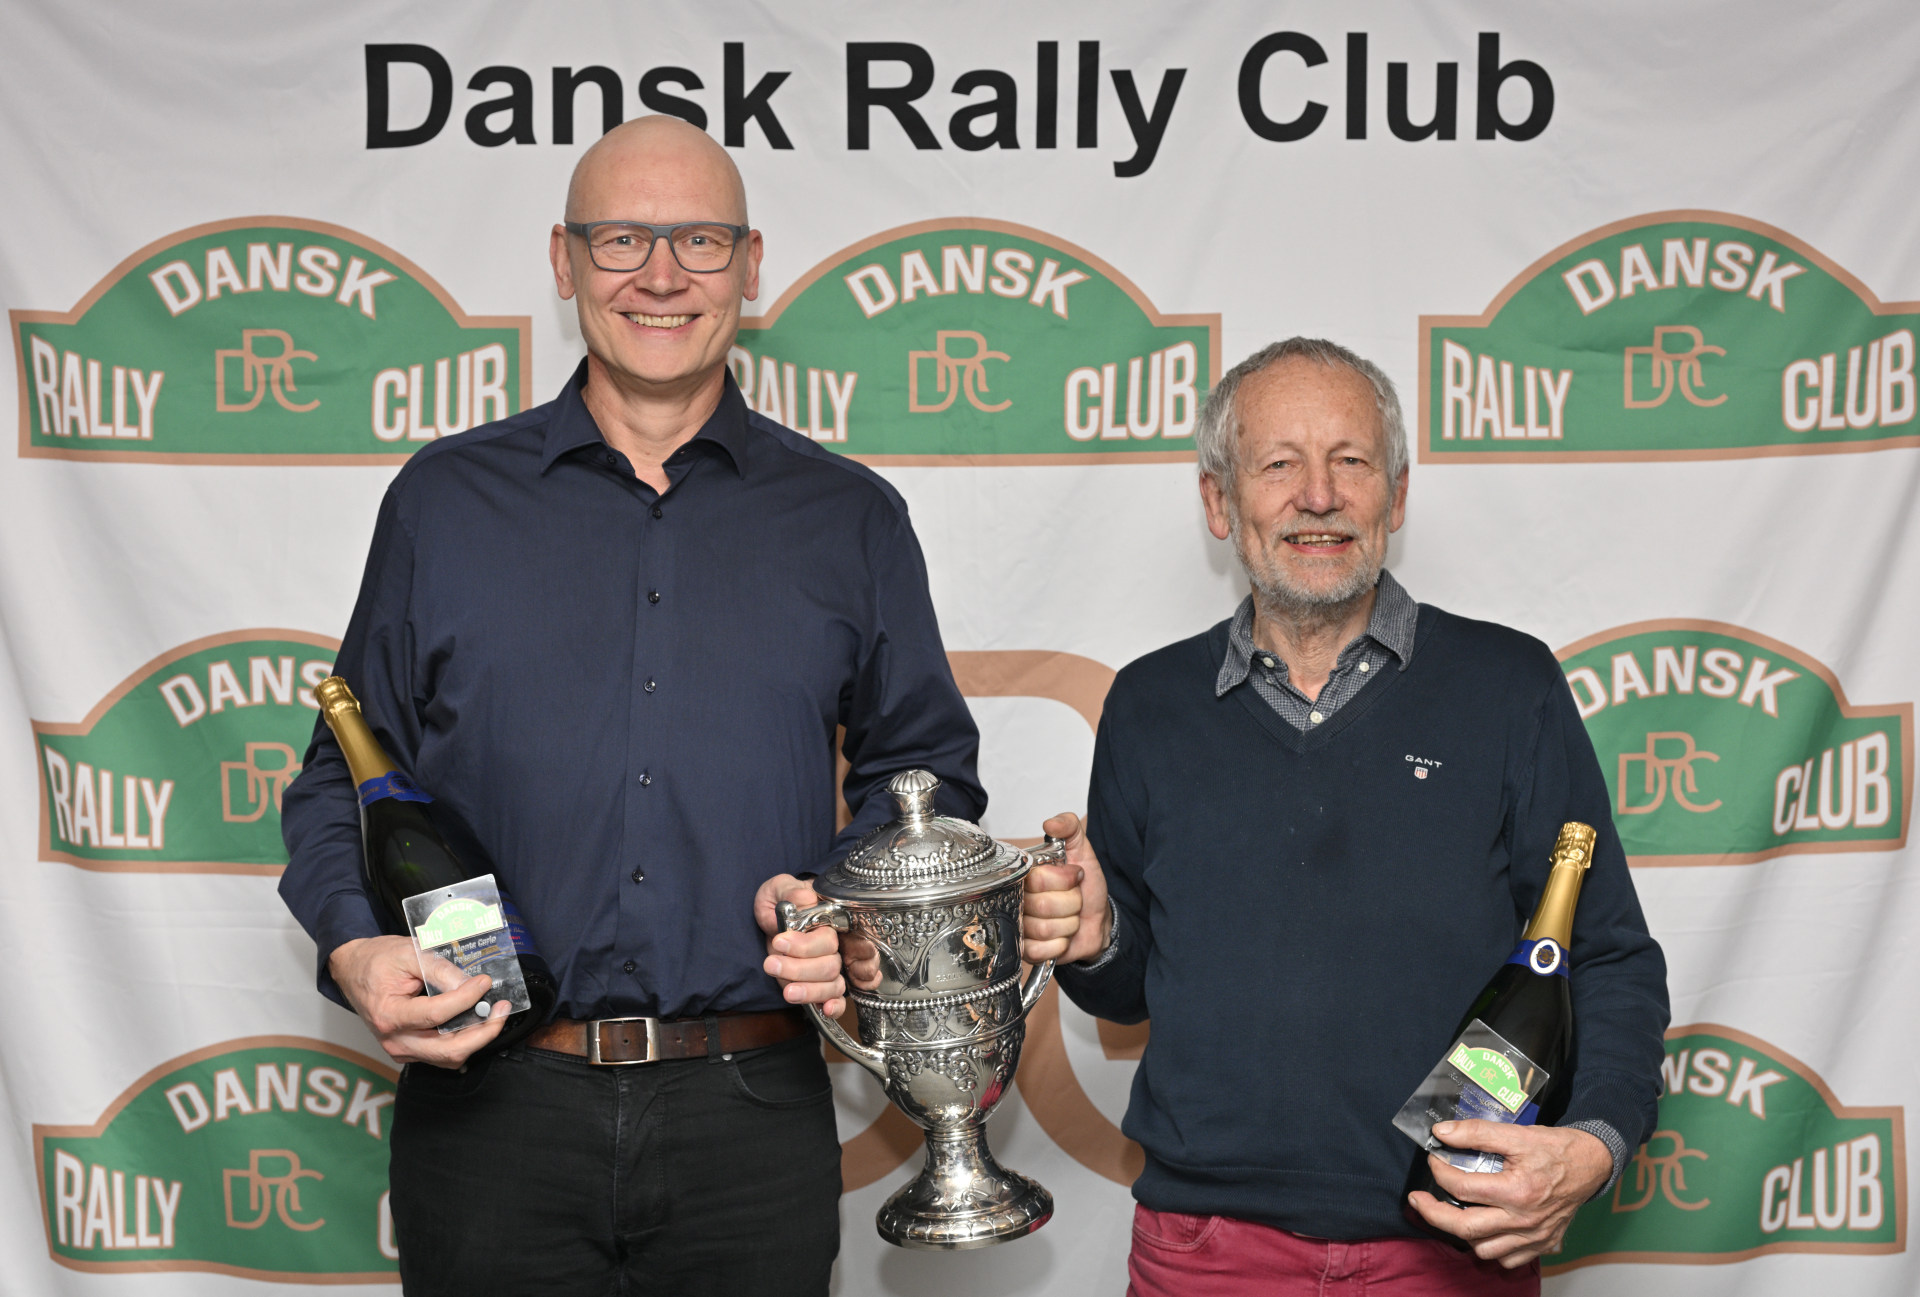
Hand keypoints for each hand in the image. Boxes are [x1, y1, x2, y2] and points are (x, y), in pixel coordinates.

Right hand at [328, 935, 509, 1068]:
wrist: (354, 970)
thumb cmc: (378, 960)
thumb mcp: (409, 952)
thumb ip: (439, 970)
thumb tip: (469, 985)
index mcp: (389, 1015)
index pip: (436, 1015)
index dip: (466, 999)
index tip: (484, 983)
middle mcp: (394, 1040)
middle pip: (448, 1049)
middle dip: (483, 1032)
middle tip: (502, 1009)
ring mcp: (402, 1049)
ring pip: (448, 1057)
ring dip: (477, 1039)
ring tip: (494, 1014)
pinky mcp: (410, 1051)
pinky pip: (442, 1055)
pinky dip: (464, 1042)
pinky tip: (476, 1022)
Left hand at [753, 874, 877, 1018]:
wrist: (772, 915)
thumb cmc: (780, 900)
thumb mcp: (777, 890)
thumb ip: (789, 891)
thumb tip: (805, 900)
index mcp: (826, 922)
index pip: (828, 938)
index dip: (806, 945)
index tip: (779, 941)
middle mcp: (832, 946)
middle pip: (830, 965)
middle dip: (799, 968)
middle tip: (770, 963)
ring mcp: (826, 967)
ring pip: (833, 985)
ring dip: (810, 990)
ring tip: (787, 991)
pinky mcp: (818, 984)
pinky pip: (837, 999)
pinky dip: (835, 1007)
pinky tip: (825, 1010)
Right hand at [1021, 812, 1111, 964]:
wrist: (1098, 920)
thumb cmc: (1087, 887)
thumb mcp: (1083, 851)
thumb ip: (1069, 827)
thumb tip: (1049, 823)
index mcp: (1026, 874)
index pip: (1038, 878)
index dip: (1064, 880)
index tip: (1075, 877)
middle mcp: (1017, 899)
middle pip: (1043, 905)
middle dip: (1070, 903)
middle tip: (1073, 899)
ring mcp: (1020, 926)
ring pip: (1044, 929)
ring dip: (1068, 924)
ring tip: (1069, 917)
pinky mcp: (1026, 951)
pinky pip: (1040, 950)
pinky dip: (1060, 944)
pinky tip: (1062, 937)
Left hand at [1406, 1120, 1612, 1266]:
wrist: (1592, 1164)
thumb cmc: (1555, 1148)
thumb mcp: (1516, 1134)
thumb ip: (1477, 1133)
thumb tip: (1442, 1133)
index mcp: (1517, 1191)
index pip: (1462, 1188)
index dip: (1440, 1173)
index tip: (1434, 1161)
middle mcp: (1525, 1220)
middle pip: (1465, 1228)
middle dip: (1433, 1214)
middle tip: (1418, 1200)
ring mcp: (1535, 1237)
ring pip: (1484, 1249)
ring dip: (1463, 1233)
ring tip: (1454, 1212)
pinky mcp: (1544, 1245)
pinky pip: (1509, 1259)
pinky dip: (1492, 1248)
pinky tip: (1485, 1228)